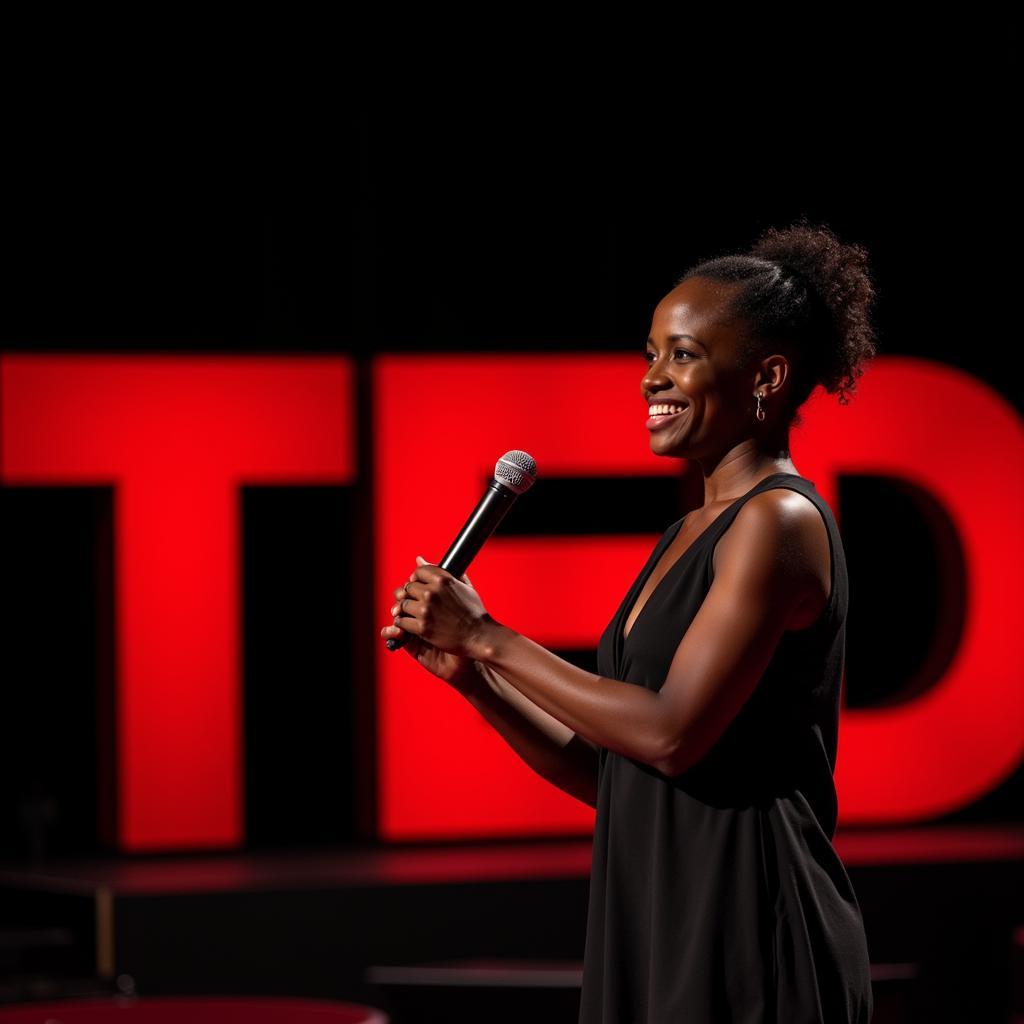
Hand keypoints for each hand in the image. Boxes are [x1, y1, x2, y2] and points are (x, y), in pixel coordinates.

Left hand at [380, 556, 487, 691]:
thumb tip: (419, 559)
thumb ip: (441, 571)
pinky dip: (404, 624)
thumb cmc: (474, 612)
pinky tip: (413, 625)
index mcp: (443, 579)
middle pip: (408, 587)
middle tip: (419, 604)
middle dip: (412, 595)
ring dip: (408, 610)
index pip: (418, 572)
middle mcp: (432, 592)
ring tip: (416, 615)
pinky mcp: (422, 628)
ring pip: (403, 604)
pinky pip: (401, 621)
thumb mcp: (464, 586)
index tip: (422, 587)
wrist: (479, 636)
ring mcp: (426, 610)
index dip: (418, 579)